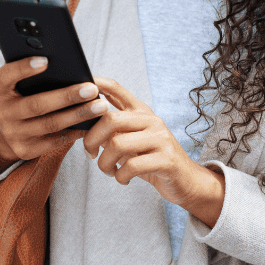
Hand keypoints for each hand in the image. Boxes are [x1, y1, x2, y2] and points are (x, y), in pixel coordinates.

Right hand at [0, 56, 109, 174]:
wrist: (8, 130)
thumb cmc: (22, 96)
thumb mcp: (19, 84)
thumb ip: (34, 74)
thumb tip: (69, 65)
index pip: (6, 76)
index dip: (23, 68)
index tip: (46, 60)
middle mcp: (3, 113)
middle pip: (37, 105)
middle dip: (67, 97)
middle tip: (91, 89)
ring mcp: (13, 134)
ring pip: (50, 125)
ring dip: (78, 115)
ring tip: (100, 106)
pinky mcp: (25, 150)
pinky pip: (54, 141)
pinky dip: (75, 132)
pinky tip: (91, 123)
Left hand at [83, 77, 226, 226]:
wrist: (185, 181)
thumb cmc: (150, 159)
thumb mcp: (131, 140)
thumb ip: (112, 129)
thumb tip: (81, 120)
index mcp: (141, 112)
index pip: (116, 88)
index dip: (96, 83)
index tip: (79, 85)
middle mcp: (151, 120)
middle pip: (110, 119)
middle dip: (91, 139)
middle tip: (90, 154)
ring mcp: (161, 139)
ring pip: (117, 144)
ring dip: (104, 163)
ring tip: (108, 170)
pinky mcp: (166, 160)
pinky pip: (131, 166)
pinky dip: (120, 176)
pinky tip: (122, 178)